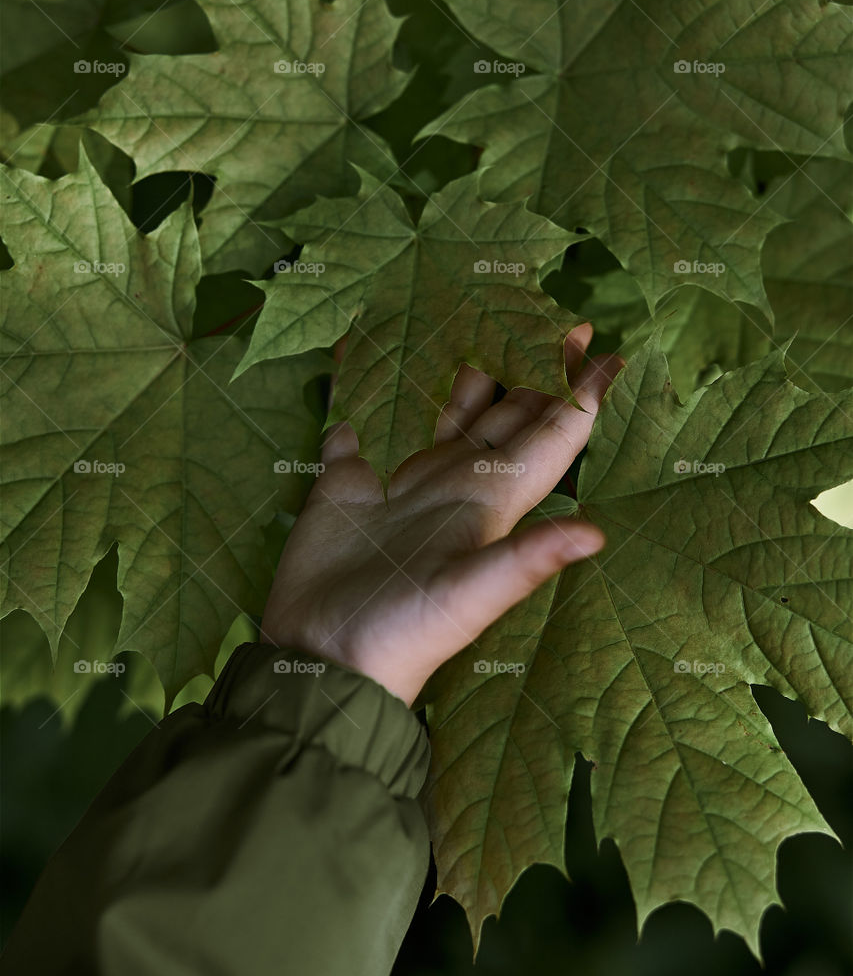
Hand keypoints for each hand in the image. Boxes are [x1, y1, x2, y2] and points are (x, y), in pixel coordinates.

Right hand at [261, 323, 622, 704]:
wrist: (321, 661)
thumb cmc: (401, 633)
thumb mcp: (467, 598)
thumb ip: (525, 562)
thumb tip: (599, 534)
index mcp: (490, 500)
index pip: (552, 438)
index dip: (583, 396)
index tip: (609, 348)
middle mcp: (454, 483)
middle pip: (507, 415)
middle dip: (533, 368)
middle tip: (553, 314)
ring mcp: (401, 482)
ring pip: (445, 416)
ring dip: (465, 376)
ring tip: (481, 322)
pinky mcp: (346, 483)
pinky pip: (357, 425)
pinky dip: (361, 391)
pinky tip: (363, 360)